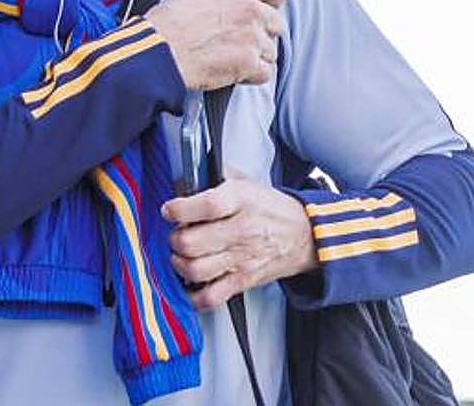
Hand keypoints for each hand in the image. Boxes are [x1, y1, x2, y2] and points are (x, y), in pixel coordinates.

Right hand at [145, 0, 285, 89]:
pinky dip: (251, 77)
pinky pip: (264, 73)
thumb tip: (227, 2)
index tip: (265, 13)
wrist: (158, 51)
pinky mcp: (249, 63)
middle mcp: (249, 9)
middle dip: (262, 35)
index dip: (272, 4)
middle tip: (241, 42)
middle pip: (276, 23)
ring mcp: (252, 36)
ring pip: (270, 51)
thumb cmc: (166, 23)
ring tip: (230, 60)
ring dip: (255, 57)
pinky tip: (232, 73)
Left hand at [161, 169, 318, 309]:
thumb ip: (216, 176)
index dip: (180, 210)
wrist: (304, 236)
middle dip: (175, 239)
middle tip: (177, 234)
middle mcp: (242, 231)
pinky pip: (210, 297)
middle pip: (192, 243)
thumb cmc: (271, 209)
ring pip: (195, 271)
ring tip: (182, 255)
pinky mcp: (243, 281)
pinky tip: (191, 283)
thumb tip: (185, 177)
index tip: (169, 210)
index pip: (206, 206)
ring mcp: (242, 259)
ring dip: (179, 264)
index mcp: (242, 201)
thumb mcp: (247, 182)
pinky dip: (193, 296)